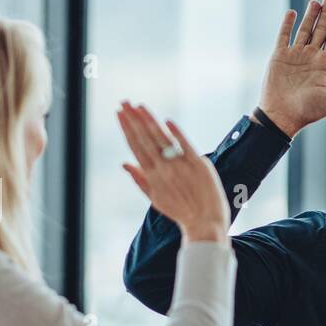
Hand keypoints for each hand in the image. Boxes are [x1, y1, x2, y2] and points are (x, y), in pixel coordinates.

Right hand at [118, 102, 229, 242]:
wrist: (205, 224)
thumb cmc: (180, 212)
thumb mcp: (156, 199)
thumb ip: (139, 180)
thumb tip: (124, 164)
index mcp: (153, 176)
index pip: (136, 147)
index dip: (127, 129)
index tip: (119, 113)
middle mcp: (164, 170)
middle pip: (146, 139)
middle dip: (133, 120)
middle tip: (124, 102)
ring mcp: (181, 167)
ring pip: (162, 140)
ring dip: (150, 121)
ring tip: (139, 106)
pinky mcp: (199, 166)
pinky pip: (186, 147)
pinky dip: (176, 135)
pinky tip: (167, 121)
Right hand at [257, 0, 325, 137]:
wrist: (282, 117)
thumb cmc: (309, 112)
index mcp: (325, 65)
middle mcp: (311, 58)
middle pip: (321, 31)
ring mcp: (295, 56)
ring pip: (305, 30)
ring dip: (311, 16)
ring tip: (316, 1)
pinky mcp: (279, 57)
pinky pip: (284, 36)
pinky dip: (288, 24)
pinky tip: (293, 13)